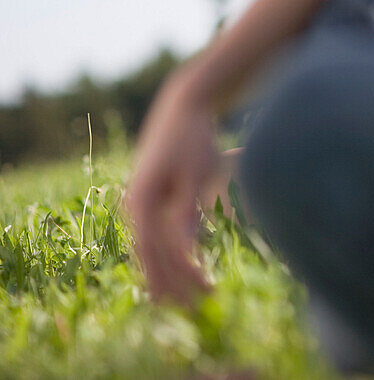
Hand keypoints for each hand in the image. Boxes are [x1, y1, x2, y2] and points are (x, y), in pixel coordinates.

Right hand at [124, 73, 218, 304]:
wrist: (182, 107)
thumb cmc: (192, 137)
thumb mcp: (195, 173)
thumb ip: (188, 211)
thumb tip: (186, 251)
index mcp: (142, 199)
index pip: (155, 251)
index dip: (177, 275)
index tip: (203, 290)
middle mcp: (134, 205)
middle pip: (150, 256)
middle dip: (174, 283)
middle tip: (202, 303)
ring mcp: (139, 203)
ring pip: (151, 250)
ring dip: (170, 274)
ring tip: (194, 296)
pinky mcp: (149, 200)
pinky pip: (154, 237)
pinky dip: (168, 257)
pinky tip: (183, 271)